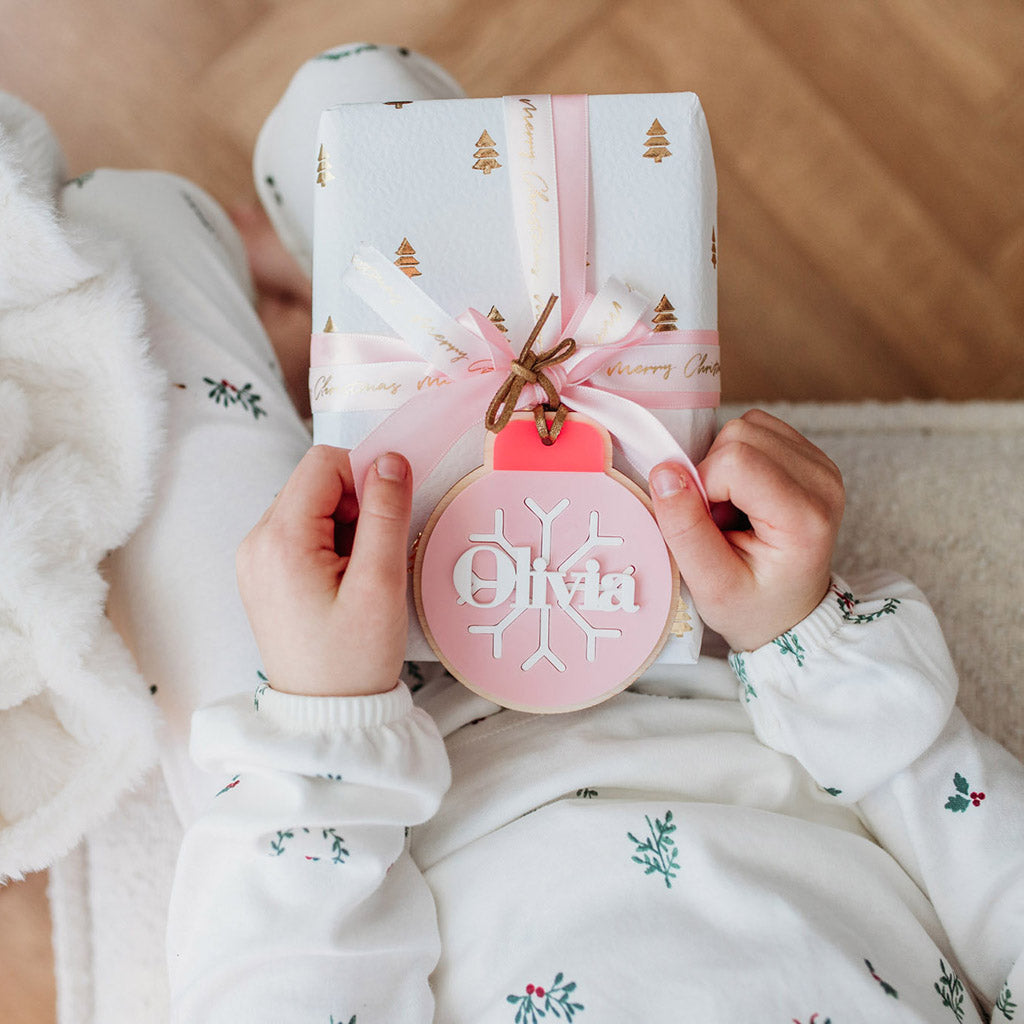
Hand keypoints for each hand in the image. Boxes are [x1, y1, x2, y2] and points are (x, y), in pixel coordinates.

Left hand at [236, 445, 412, 696]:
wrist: (326, 715)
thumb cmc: (353, 658)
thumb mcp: (380, 584)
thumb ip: (386, 513)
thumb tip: (390, 458)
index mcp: (280, 540)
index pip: (324, 463)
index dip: (364, 475)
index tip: (389, 516)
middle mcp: (256, 542)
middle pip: (314, 481)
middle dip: (355, 503)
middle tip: (376, 554)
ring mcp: (255, 559)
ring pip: (310, 505)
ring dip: (345, 524)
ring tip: (360, 573)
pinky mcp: (263, 574)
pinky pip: (301, 532)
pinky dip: (330, 542)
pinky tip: (344, 581)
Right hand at [648, 410, 843, 651]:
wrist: (789, 614)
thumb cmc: (753, 606)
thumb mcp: (711, 585)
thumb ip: (686, 529)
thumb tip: (664, 471)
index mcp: (805, 517)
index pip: (736, 461)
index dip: (702, 486)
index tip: (707, 524)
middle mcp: (823, 481)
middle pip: (741, 434)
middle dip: (712, 472)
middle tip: (718, 519)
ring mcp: (820, 464)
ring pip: (747, 426)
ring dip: (723, 463)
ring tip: (731, 509)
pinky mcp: (810, 456)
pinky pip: (757, 429)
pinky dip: (736, 457)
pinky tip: (742, 495)